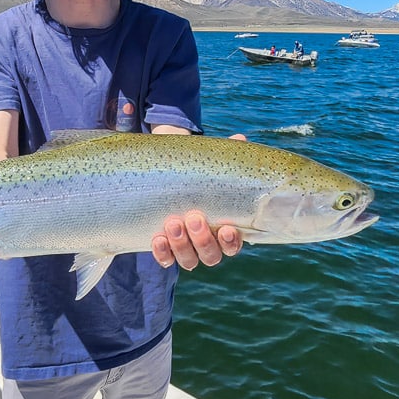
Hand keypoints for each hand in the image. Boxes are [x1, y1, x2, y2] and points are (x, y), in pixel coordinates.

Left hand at [149, 133, 246, 269]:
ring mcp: (185, 249)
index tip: (227, 228)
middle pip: (211, 256)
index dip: (232, 241)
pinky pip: (166, 260)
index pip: (233, 244)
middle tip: (194, 217)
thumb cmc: (194, 175)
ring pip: (190, 260)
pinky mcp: (165, 250)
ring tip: (172, 222)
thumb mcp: (207, 165)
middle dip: (203, 239)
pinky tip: (158, 238)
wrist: (164, 179)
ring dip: (182, 245)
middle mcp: (207, 244)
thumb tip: (240, 138)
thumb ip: (223, 157)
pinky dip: (163, 253)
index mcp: (224, 228)